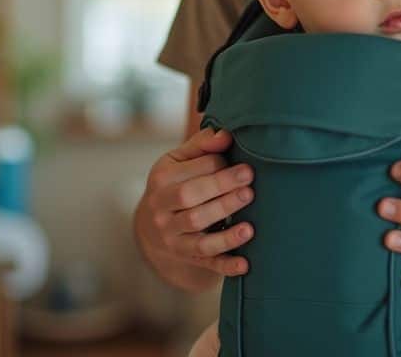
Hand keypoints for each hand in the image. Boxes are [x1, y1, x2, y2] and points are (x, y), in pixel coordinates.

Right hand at [134, 127, 256, 289]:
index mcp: (162, 181)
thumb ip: (202, 145)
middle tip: (250, 184)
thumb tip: (226, 134)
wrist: (151, 226)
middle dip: (221, 192)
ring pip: (198, 236)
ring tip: (250, 227)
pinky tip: (245, 264)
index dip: (219, 167)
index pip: (192, 172)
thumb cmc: (174, 184)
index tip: (243, 166)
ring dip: (226, 233)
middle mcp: (162, 211)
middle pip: (191, 201)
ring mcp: (173, 238)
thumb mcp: (178, 161)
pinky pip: (207, 263)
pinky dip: (226, 266)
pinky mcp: (188, 258)